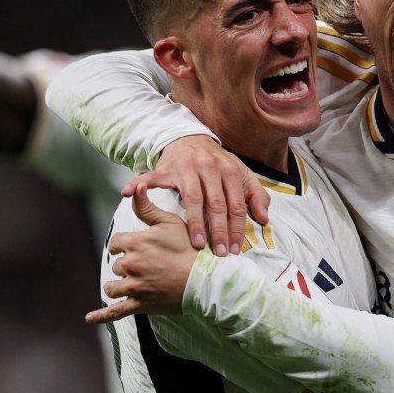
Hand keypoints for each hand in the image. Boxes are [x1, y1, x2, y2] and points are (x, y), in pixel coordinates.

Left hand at [86, 183, 198, 323]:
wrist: (205, 279)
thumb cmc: (190, 249)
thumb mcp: (170, 222)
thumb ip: (147, 207)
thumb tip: (135, 186)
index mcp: (135, 243)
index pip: (116, 243)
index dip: (125, 245)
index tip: (136, 247)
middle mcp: (130, 264)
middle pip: (116, 265)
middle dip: (127, 265)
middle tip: (147, 266)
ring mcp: (134, 286)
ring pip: (113, 286)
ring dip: (119, 284)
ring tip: (132, 283)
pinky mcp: (139, 305)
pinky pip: (115, 311)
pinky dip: (101, 315)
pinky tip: (90, 318)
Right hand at [121, 135, 270, 256]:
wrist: (191, 139)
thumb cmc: (217, 163)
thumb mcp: (241, 175)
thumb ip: (256, 195)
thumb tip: (264, 218)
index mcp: (229, 170)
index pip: (235, 204)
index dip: (236, 228)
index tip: (234, 249)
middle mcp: (209, 167)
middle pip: (216, 204)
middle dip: (218, 231)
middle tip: (218, 253)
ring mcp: (186, 168)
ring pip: (192, 199)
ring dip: (194, 223)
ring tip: (195, 244)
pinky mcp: (166, 168)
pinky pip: (151, 178)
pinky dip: (138, 185)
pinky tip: (128, 194)